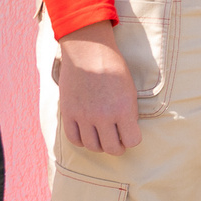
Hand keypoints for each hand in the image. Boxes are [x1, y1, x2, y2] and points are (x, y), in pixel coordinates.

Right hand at [56, 25, 140, 154]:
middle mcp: (103, 116)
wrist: (87, 51)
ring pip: (92, 146)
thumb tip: (126, 132)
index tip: (131, 135)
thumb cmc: (113, 67)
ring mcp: (84, 116)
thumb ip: (128, 112)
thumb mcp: (130, 89)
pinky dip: (82, 141)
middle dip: (118, 147)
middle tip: (118, 142)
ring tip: (103, 139)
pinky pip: (74, 138)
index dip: (133, 139)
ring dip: (100, 146)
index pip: (132, 141)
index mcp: (123, 108)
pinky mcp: (68, 113)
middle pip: (112, 148)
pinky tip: (87, 135)